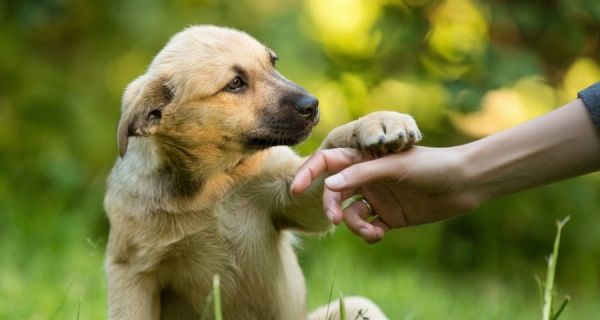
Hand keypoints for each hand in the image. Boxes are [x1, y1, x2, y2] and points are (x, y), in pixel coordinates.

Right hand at [291, 146, 480, 242]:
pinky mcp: (388, 216)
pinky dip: (368, 234)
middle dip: (331, 206)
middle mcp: (367, 177)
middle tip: (336, 220)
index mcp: (365, 158)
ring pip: (350, 213)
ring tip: (372, 232)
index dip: (309, 173)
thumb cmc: (431, 165)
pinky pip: (367, 227)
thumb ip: (361, 174)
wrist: (464, 183)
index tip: (296, 189)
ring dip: (354, 225)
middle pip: (335, 192)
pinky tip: (379, 235)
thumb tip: (328, 186)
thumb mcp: (395, 167)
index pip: (329, 162)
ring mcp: (377, 197)